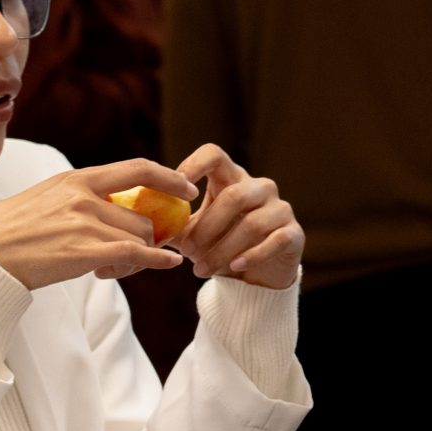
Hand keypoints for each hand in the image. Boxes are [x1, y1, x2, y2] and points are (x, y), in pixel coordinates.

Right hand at [0, 159, 194, 289]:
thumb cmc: (13, 229)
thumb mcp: (50, 197)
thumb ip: (83, 197)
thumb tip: (117, 205)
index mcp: (78, 178)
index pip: (137, 168)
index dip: (169, 177)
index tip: (187, 187)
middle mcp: (84, 196)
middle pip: (142, 215)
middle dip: (149, 236)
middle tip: (138, 253)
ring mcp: (85, 223)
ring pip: (138, 237)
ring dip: (138, 256)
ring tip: (113, 268)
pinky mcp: (83, 252)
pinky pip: (134, 254)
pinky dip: (156, 261)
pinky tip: (167, 264)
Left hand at [169, 144, 303, 288]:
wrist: (254, 275)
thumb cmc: (218, 245)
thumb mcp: (193, 234)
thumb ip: (171, 227)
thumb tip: (138, 229)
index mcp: (231, 178)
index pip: (214, 155)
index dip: (195, 164)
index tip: (179, 187)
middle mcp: (259, 187)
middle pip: (234, 196)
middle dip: (207, 226)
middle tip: (187, 250)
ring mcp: (279, 209)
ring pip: (252, 223)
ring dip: (222, 249)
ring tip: (201, 270)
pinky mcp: (293, 234)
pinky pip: (274, 241)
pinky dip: (251, 256)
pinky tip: (234, 266)